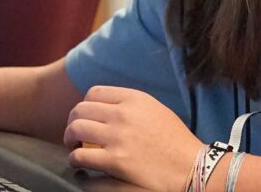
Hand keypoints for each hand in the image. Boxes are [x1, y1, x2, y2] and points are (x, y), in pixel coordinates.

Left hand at [64, 86, 200, 191]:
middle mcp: (123, 114)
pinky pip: (81, 157)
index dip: (85, 105)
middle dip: (72, 121)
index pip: (94, 93)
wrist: (190, 168)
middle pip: (81, 109)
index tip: (86, 116)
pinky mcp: (115, 161)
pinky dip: (75, 159)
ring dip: (69, 139)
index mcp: (134, 98)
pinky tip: (79, 163)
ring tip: (74, 147)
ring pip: (76, 129)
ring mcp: (118, 137)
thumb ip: (131, 105)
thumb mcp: (155, 109)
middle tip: (74, 134)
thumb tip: (107, 107)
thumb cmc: (175, 141)